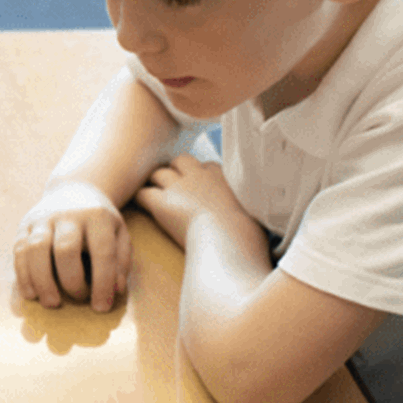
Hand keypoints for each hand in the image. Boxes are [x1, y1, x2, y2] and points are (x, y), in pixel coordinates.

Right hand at [12, 181, 131, 312]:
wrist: (73, 191)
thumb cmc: (99, 223)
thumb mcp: (119, 234)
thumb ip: (121, 261)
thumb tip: (115, 290)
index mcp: (97, 217)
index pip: (102, 252)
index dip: (102, 282)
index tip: (101, 307)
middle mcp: (68, 214)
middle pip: (65, 249)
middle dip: (71, 281)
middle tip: (78, 299)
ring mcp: (42, 218)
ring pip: (36, 249)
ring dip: (42, 281)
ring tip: (51, 303)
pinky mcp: (24, 225)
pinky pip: (19, 251)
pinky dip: (23, 275)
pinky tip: (30, 294)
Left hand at [133, 154, 252, 250]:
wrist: (231, 241)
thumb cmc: (251, 236)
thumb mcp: (261, 213)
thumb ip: (253, 206)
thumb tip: (261, 214)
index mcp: (226, 176)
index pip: (209, 166)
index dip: (203, 176)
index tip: (205, 189)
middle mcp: (200, 176)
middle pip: (181, 160)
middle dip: (177, 171)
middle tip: (176, 188)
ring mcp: (179, 188)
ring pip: (158, 173)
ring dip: (157, 183)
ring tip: (158, 197)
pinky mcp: (162, 203)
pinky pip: (143, 193)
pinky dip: (141, 199)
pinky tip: (143, 208)